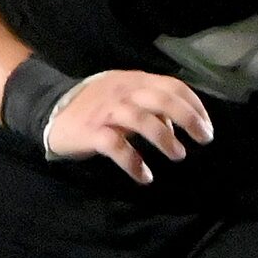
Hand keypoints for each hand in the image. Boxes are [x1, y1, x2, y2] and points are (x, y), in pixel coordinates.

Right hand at [45, 69, 213, 184]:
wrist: (49, 108)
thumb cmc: (96, 104)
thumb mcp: (125, 95)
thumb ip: (152, 105)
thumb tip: (176, 124)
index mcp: (135, 80)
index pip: (173, 86)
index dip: (194, 105)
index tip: (207, 126)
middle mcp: (123, 92)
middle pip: (162, 99)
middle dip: (189, 119)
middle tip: (203, 139)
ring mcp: (107, 111)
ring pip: (141, 120)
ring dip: (165, 138)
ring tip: (179, 155)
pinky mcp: (91, 132)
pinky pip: (116, 147)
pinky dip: (133, 163)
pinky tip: (145, 176)